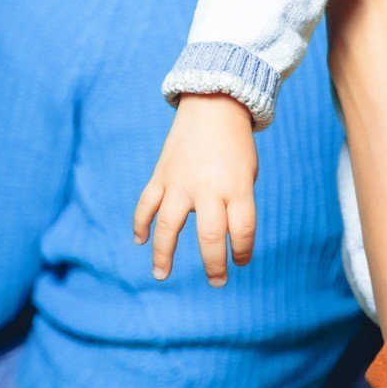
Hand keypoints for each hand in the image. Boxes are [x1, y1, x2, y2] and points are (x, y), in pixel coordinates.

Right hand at [133, 92, 258, 285]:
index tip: (241, 261)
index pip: (242, 229)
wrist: (214, 105)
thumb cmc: (236, 146)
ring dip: (164, 254)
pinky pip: (146, 204)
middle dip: (214, 264)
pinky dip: (140, 223)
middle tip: (217, 282)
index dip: (243, 251)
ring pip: (168, 226)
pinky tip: (140, 241)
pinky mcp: (161, 175)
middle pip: (210, 236)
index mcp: (237, 187)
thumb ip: (236, 204)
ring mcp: (181, 182)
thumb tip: (221, 239)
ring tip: (161, 275)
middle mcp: (208, 187)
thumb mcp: (247, 174)